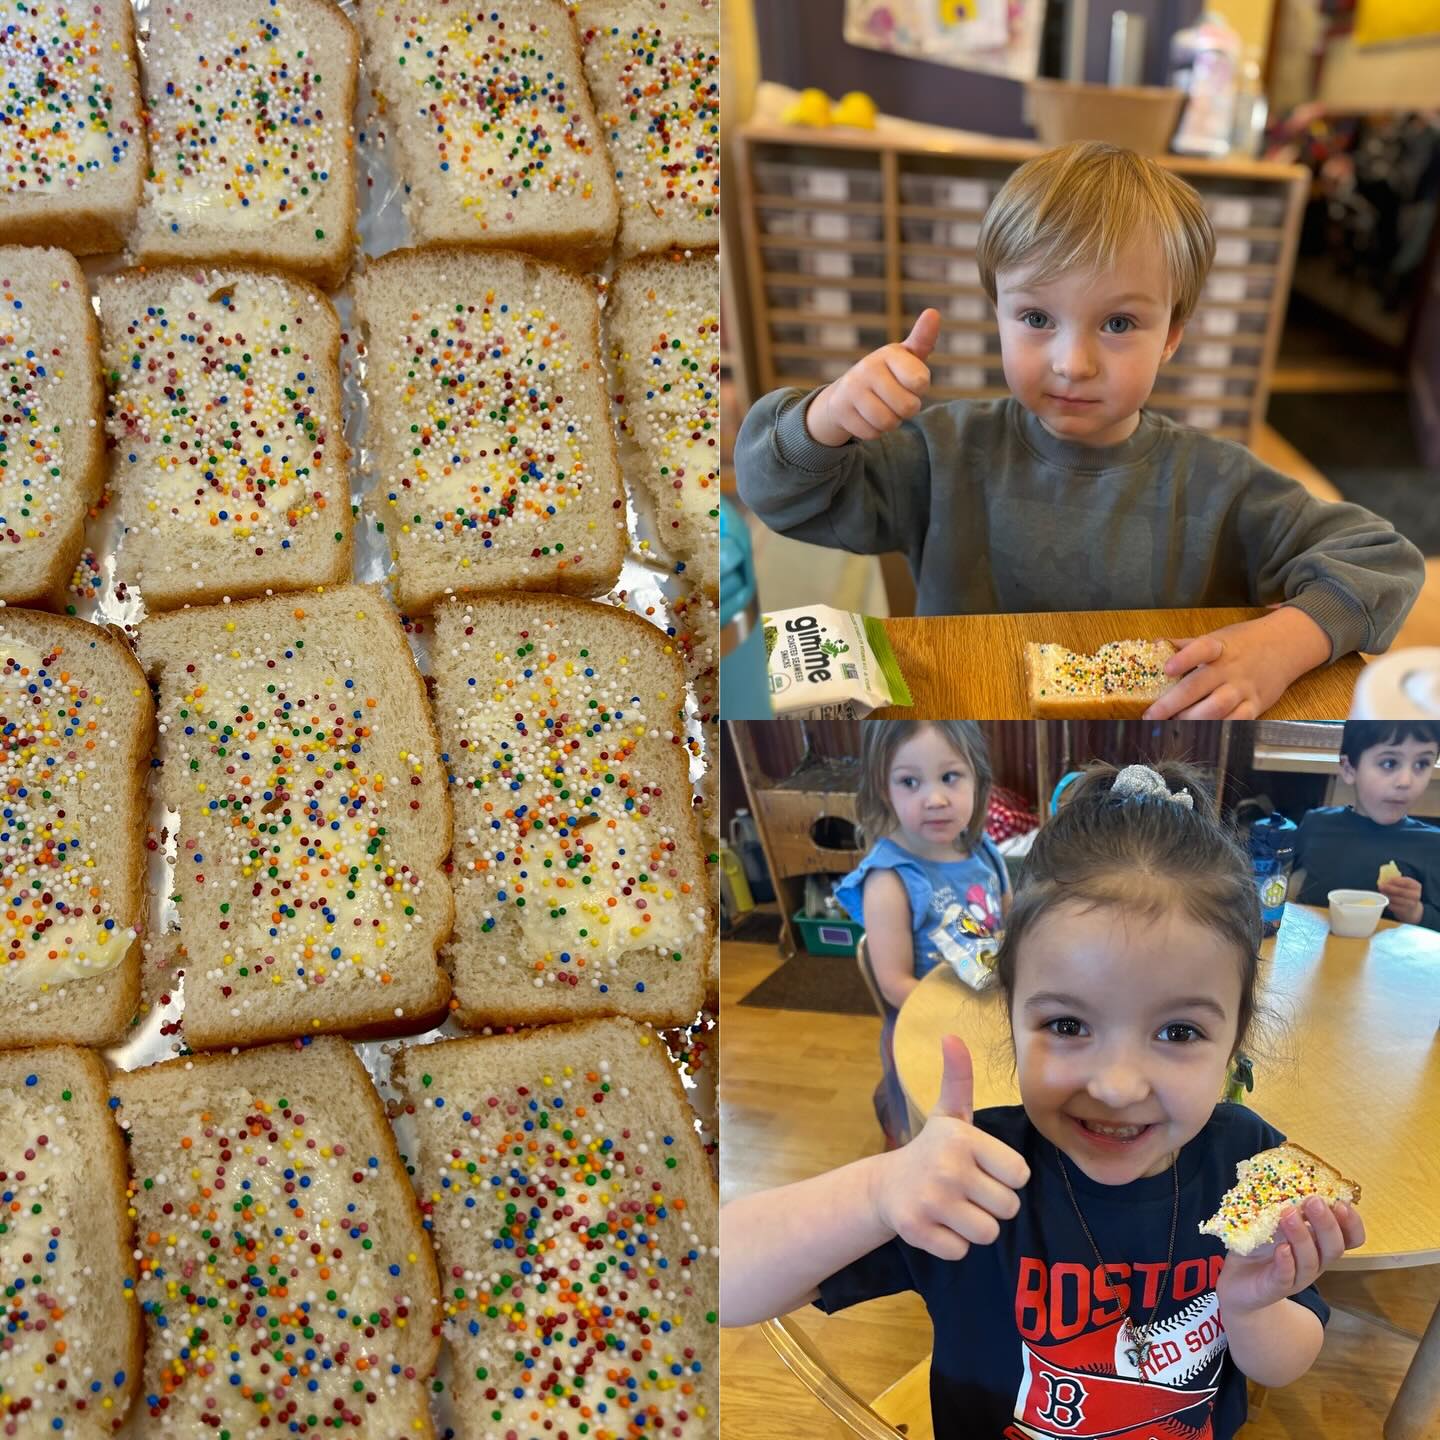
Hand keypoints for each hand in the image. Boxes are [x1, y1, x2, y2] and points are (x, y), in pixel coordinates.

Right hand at [805, 309, 938, 446]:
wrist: (846, 394)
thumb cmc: (887, 374)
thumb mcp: (906, 358)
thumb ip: (922, 339)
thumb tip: (933, 313)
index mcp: (889, 353)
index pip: (920, 382)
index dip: (919, 389)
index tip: (911, 381)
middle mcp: (868, 368)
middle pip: (907, 407)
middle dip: (906, 409)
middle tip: (897, 400)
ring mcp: (852, 389)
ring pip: (888, 422)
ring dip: (891, 422)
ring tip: (883, 409)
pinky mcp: (841, 411)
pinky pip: (872, 433)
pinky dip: (874, 431)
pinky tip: (867, 417)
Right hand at [870, 1034, 1029, 1260]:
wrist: (885, 1186)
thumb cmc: (933, 1150)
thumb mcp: (949, 1114)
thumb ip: (959, 1077)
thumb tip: (952, 1035)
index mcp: (963, 1139)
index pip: (1020, 1175)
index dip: (1004, 1174)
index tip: (981, 1166)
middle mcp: (947, 1169)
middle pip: (1008, 1208)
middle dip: (991, 1203)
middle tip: (966, 1189)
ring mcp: (930, 1202)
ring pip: (988, 1233)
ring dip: (974, 1225)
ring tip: (953, 1206)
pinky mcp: (917, 1232)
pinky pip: (962, 1251)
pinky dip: (952, 1243)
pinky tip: (937, 1223)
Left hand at [1143, 608, 1330, 719]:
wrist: (1287, 645)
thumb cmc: (1244, 642)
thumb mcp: (1217, 637)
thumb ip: (1186, 644)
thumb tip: (1155, 645)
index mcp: (1218, 647)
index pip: (1201, 649)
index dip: (1184, 659)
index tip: (1167, 669)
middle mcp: (1230, 668)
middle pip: (1199, 686)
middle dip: (1172, 704)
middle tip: (1151, 715)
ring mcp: (1244, 688)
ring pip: (1216, 707)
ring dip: (1191, 719)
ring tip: (1171, 724)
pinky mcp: (1256, 704)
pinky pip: (1237, 720)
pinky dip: (1217, 728)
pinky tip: (1200, 732)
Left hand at [1217, 1198, 1365, 1317]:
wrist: (1236, 1281)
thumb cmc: (1258, 1245)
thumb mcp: (1270, 1218)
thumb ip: (1280, 1199)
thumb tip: (1278, 1169)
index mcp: (1317, 1243)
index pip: (1349, 1238)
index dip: (1352, 1223)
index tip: (1342, 1203)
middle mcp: (1313, 1260)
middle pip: (1334, 1248)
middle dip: (1327, 1224)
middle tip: (1313, 1201)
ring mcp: (1295, 1277)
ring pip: (1310, 1261)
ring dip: (1302, 1236)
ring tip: (1288, 1214)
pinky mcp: (1273, 1287)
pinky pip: (1286, 1278)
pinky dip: (1286, 1262)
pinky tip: (1281, 1249)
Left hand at [1378, 875, 1423, 924]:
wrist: (1411, 909)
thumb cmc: (1404, 893)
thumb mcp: (1404, 886)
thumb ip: (1396, 881)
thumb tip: (1383, 878)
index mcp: (1416, 886)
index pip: (1407, 882)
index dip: (1397, 880)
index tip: (1388, 879)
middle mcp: (1416, 895)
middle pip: (1401, 891)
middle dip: (1389, 888)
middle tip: (1380, 885)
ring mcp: (1411, 904)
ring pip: (1396, 899)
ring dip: (1387, 895)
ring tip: (1381, 892)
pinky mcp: (1404, 911)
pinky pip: (1393, 906)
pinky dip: (1387, 902)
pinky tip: (1383, 899)